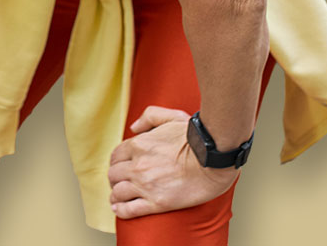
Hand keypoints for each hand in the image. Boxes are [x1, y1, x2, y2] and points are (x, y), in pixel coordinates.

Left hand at [107, 106, 239, 219]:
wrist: (213, 160)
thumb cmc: (196, 139)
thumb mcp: (172, 117)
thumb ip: (149, 116)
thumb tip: (134, 127)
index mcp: (139, 144)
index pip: (116, 156)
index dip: (117, 162)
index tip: (121, 166)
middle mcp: (138, 165)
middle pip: (114, 174)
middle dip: (116, 178)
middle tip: (121, 181)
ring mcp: (146, 185)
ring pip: (118, 193)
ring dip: (116, 195)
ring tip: (117, 197)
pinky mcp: (156, 203)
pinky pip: (129, 210)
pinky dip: (120, 210)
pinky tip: (119, 208)